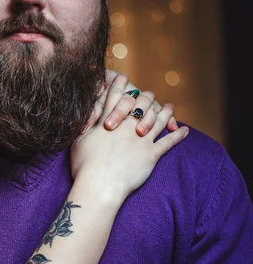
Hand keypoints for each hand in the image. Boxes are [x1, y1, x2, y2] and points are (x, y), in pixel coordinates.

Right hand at [71, 73, 188, 202]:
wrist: (99, 186)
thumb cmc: (84, 166)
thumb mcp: (79, 141)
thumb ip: (86, 126)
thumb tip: (88, 116)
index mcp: (109, 120)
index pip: (116, 96)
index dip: (120, 84)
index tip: (124, 77)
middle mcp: (128, 126)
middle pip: (141, 102)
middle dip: (146, 96)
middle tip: (148, 95)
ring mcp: (142, 139)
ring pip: (158, 118)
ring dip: (166, 112)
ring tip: (170, 108)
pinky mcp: (152, 154)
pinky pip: (169, 141)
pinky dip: (177, 135)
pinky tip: (184, 130)